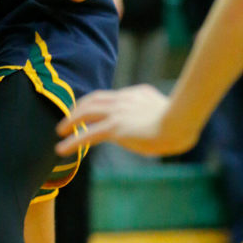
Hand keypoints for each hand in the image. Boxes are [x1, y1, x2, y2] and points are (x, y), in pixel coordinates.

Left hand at [55, 84, 191, 156]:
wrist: (180, 122)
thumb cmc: (182, 123)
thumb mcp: (171, 115)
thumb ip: (161, 117)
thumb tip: (166, 129)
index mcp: (138, 94)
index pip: (113, 96)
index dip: (98, 102)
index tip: (90, 109)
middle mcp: (124, 99)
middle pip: (94, 99)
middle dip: (78, 108)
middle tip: (68, 117)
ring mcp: (118, 112)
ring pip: (86, 113)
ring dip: (70, 121)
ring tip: (60, 131)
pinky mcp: (114, 128)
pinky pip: (87, 135)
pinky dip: (72, 141)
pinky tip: (62, 149)